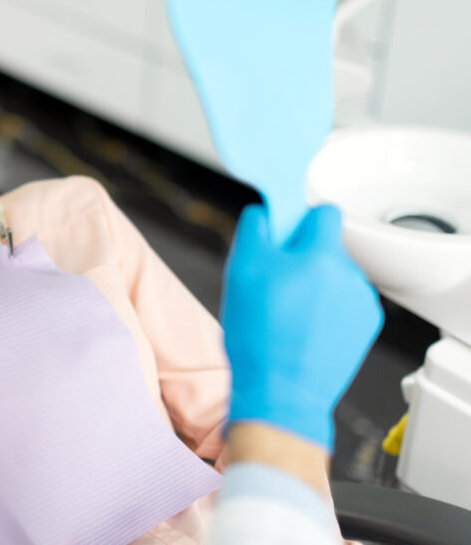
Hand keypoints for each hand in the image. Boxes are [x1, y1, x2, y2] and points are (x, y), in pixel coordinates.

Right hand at [221, 204, 383, 449]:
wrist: (280, 392)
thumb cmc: (258, 337)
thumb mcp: (240, 271)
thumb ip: (255, 230)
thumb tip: (264, 214)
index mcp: (321, 255)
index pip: (323, 212)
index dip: (298, 220)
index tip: (281, 236)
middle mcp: (349, 275)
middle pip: (326, 247)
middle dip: (302, 256)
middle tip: (274, 282)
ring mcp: (361, 303)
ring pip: (334, 276)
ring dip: (315, 283)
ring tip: (287, 312)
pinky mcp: (365, 328)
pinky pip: (344, 303)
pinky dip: (326, 309)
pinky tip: (303, 328)